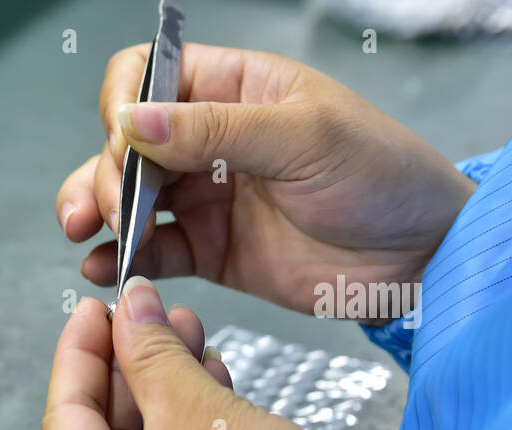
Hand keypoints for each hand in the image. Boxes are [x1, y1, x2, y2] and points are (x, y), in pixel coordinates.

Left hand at [41, 277, 368, 429]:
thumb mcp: (199, 409)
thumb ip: (150, 353)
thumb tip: (130, 308)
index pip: (62, 417)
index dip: (81, 351)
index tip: (97, 306)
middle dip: (133, 372)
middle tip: (154, 318)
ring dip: (162, 403)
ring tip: (190, 341)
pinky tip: (208, 393)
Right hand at [55, 44, 475, 320]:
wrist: (423, 257)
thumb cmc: (384, 177)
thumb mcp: (304, 139)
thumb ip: (214, 130)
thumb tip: (131, 120)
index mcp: (233, 91)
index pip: (148, 76)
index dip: (123, 106)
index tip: (125, 143)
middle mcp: (209, 140)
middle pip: (124, 144)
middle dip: (105, 173)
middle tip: (115, 208)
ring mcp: (206, 197)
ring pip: (126, 197)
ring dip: (96, 213)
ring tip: (87, 235)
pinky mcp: (209, 251)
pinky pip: (150, 252)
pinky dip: (118, 260)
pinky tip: (101, 270)